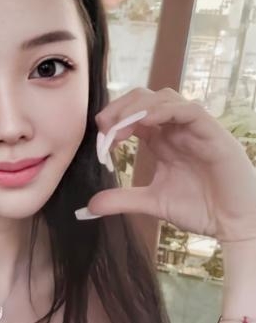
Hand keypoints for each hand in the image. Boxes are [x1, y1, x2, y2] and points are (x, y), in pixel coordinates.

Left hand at [78, 87, 255, 242]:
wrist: (234, 224)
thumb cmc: (201, 209)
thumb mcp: (153, 203)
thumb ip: (122, 200)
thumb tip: (89, 206)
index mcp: (164, 140)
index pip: (134, 115)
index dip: (114, 119)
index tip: (99, 136)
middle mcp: (178, 129)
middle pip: (146, 98)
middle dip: (121, 107)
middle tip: (104, 125)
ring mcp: (196, 128)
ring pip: (165, 98)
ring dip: (138, 107)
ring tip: (120, 125)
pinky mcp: (213, 133)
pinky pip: (188, 110)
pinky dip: (165, 111)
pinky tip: (147, 121)